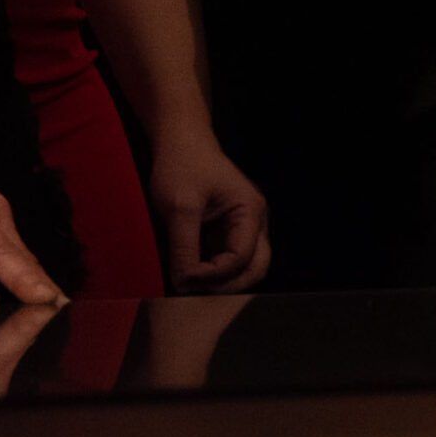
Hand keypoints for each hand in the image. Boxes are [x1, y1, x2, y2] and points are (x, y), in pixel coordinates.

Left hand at [147, 129, 270, 292]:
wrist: (179, 142)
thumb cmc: (183, 166)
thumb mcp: (180, 207)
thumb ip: (184, 247)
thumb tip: (184, 283)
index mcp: (251, 212)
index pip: (242, 257)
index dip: (214, 274)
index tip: (183, 278)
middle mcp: (254, 221)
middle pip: (256, 268)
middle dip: (228, 286)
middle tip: (195, 294)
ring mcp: (242, 226)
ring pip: (244, 268)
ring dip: (221, 282)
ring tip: (191, 286)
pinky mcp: (226, 230)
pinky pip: (227, 260)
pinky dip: (212, 273)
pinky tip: (189, 274)